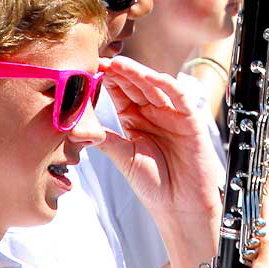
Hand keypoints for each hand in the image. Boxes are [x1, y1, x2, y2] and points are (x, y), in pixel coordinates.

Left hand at [97, 56, 223, 222]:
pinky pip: (180, 97)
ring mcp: (172, 114)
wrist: (180, 207)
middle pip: (136, 85)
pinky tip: (153, 77)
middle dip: (120, 72)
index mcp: (134, 119)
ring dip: (139, 74)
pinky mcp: (191, 120)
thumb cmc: (153, 184)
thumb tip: (77, 127)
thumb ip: (105, 139)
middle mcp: (153, 113)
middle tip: (102, 60)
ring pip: (155, 86)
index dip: (107, 80)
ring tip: (120, 65)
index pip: (120, 93)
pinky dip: (168, 85)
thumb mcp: (123, 157)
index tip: (90, 69)